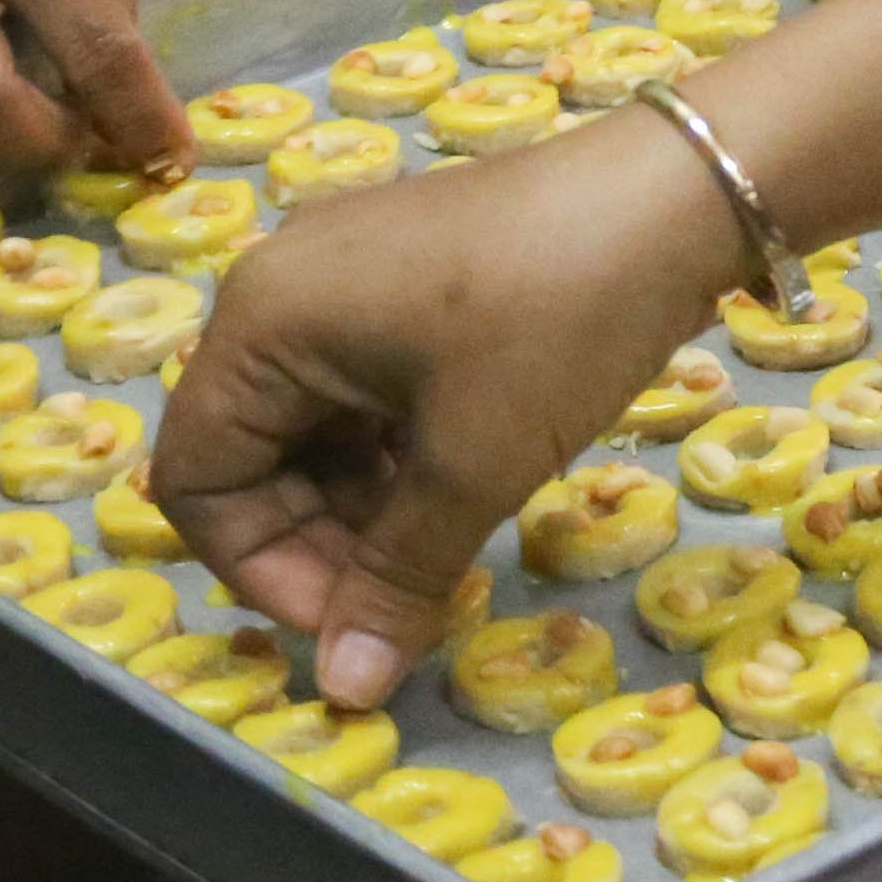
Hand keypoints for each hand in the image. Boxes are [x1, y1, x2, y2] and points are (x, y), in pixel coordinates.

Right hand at [155, 120, 750, 707]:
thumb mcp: (475, 461)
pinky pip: (369, 391)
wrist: (684, 190)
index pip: (197, 480)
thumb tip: (343, 691)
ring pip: (318, 432)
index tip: (352, 621)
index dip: (262, 570)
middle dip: (321, 544)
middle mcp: (283, 290)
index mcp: (262, 320)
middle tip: (410, 600)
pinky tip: (466, 490)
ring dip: (367, 508)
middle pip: (254, 457)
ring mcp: (349, 277)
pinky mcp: (412, 279)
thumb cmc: (560, 319)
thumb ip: (397, 580)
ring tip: (448, 554)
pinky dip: (402, 456)